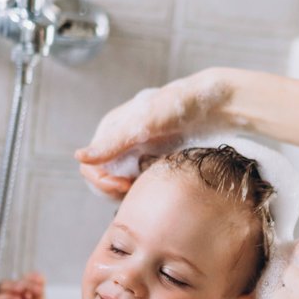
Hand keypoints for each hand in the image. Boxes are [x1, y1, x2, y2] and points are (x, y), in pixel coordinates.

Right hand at [0, 272, 49, 298]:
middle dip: (21, 282)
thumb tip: (37, 276)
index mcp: (18, 297)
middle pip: (7, 283)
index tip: (39, 282)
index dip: (27, 278)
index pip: (17, 281)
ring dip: (13, 287)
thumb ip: (38, 290)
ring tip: (25, 292)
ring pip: (0, 289)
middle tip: (32, 288)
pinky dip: (6, 298)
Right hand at [74, 69, 234, 198]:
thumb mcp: (144, 123)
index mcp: (112, 129)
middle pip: (104, 179)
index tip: (123, 186)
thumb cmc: (180, 105)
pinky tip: (159, 187)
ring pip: (123, 185)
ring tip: (148, 188)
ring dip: (131, 192)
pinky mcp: (158, 163)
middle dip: (114, 189)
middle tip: (134, 190)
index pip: (90, 166)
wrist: (218, 107)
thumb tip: (80, 158)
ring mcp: (141, 154)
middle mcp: (123, 143)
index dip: (102, 181)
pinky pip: (144, 185)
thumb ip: (113, 142)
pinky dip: (146, 190)